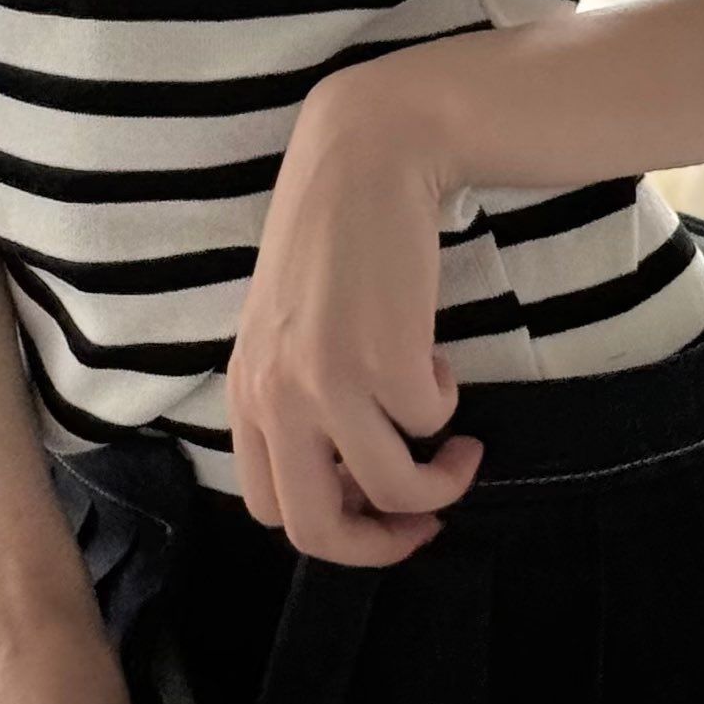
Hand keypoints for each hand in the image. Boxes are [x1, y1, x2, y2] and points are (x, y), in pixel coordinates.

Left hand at [226, 65, 483, 562]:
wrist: (364, 158)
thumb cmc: (334, 244)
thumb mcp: (289, 334)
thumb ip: (299, 402)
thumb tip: (353, 483)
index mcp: (244, 394)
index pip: (269, 513)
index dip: (335, 532)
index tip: (382, 515)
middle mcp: (273, 397)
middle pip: (318, 530)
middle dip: (384, 545)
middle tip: (430, 522)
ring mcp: (325, 381)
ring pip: (392, 489)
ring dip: (440, 482)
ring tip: (459, 444)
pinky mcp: (383, 358)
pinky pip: (431, 422)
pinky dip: (445, 400)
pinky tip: (434, 350)